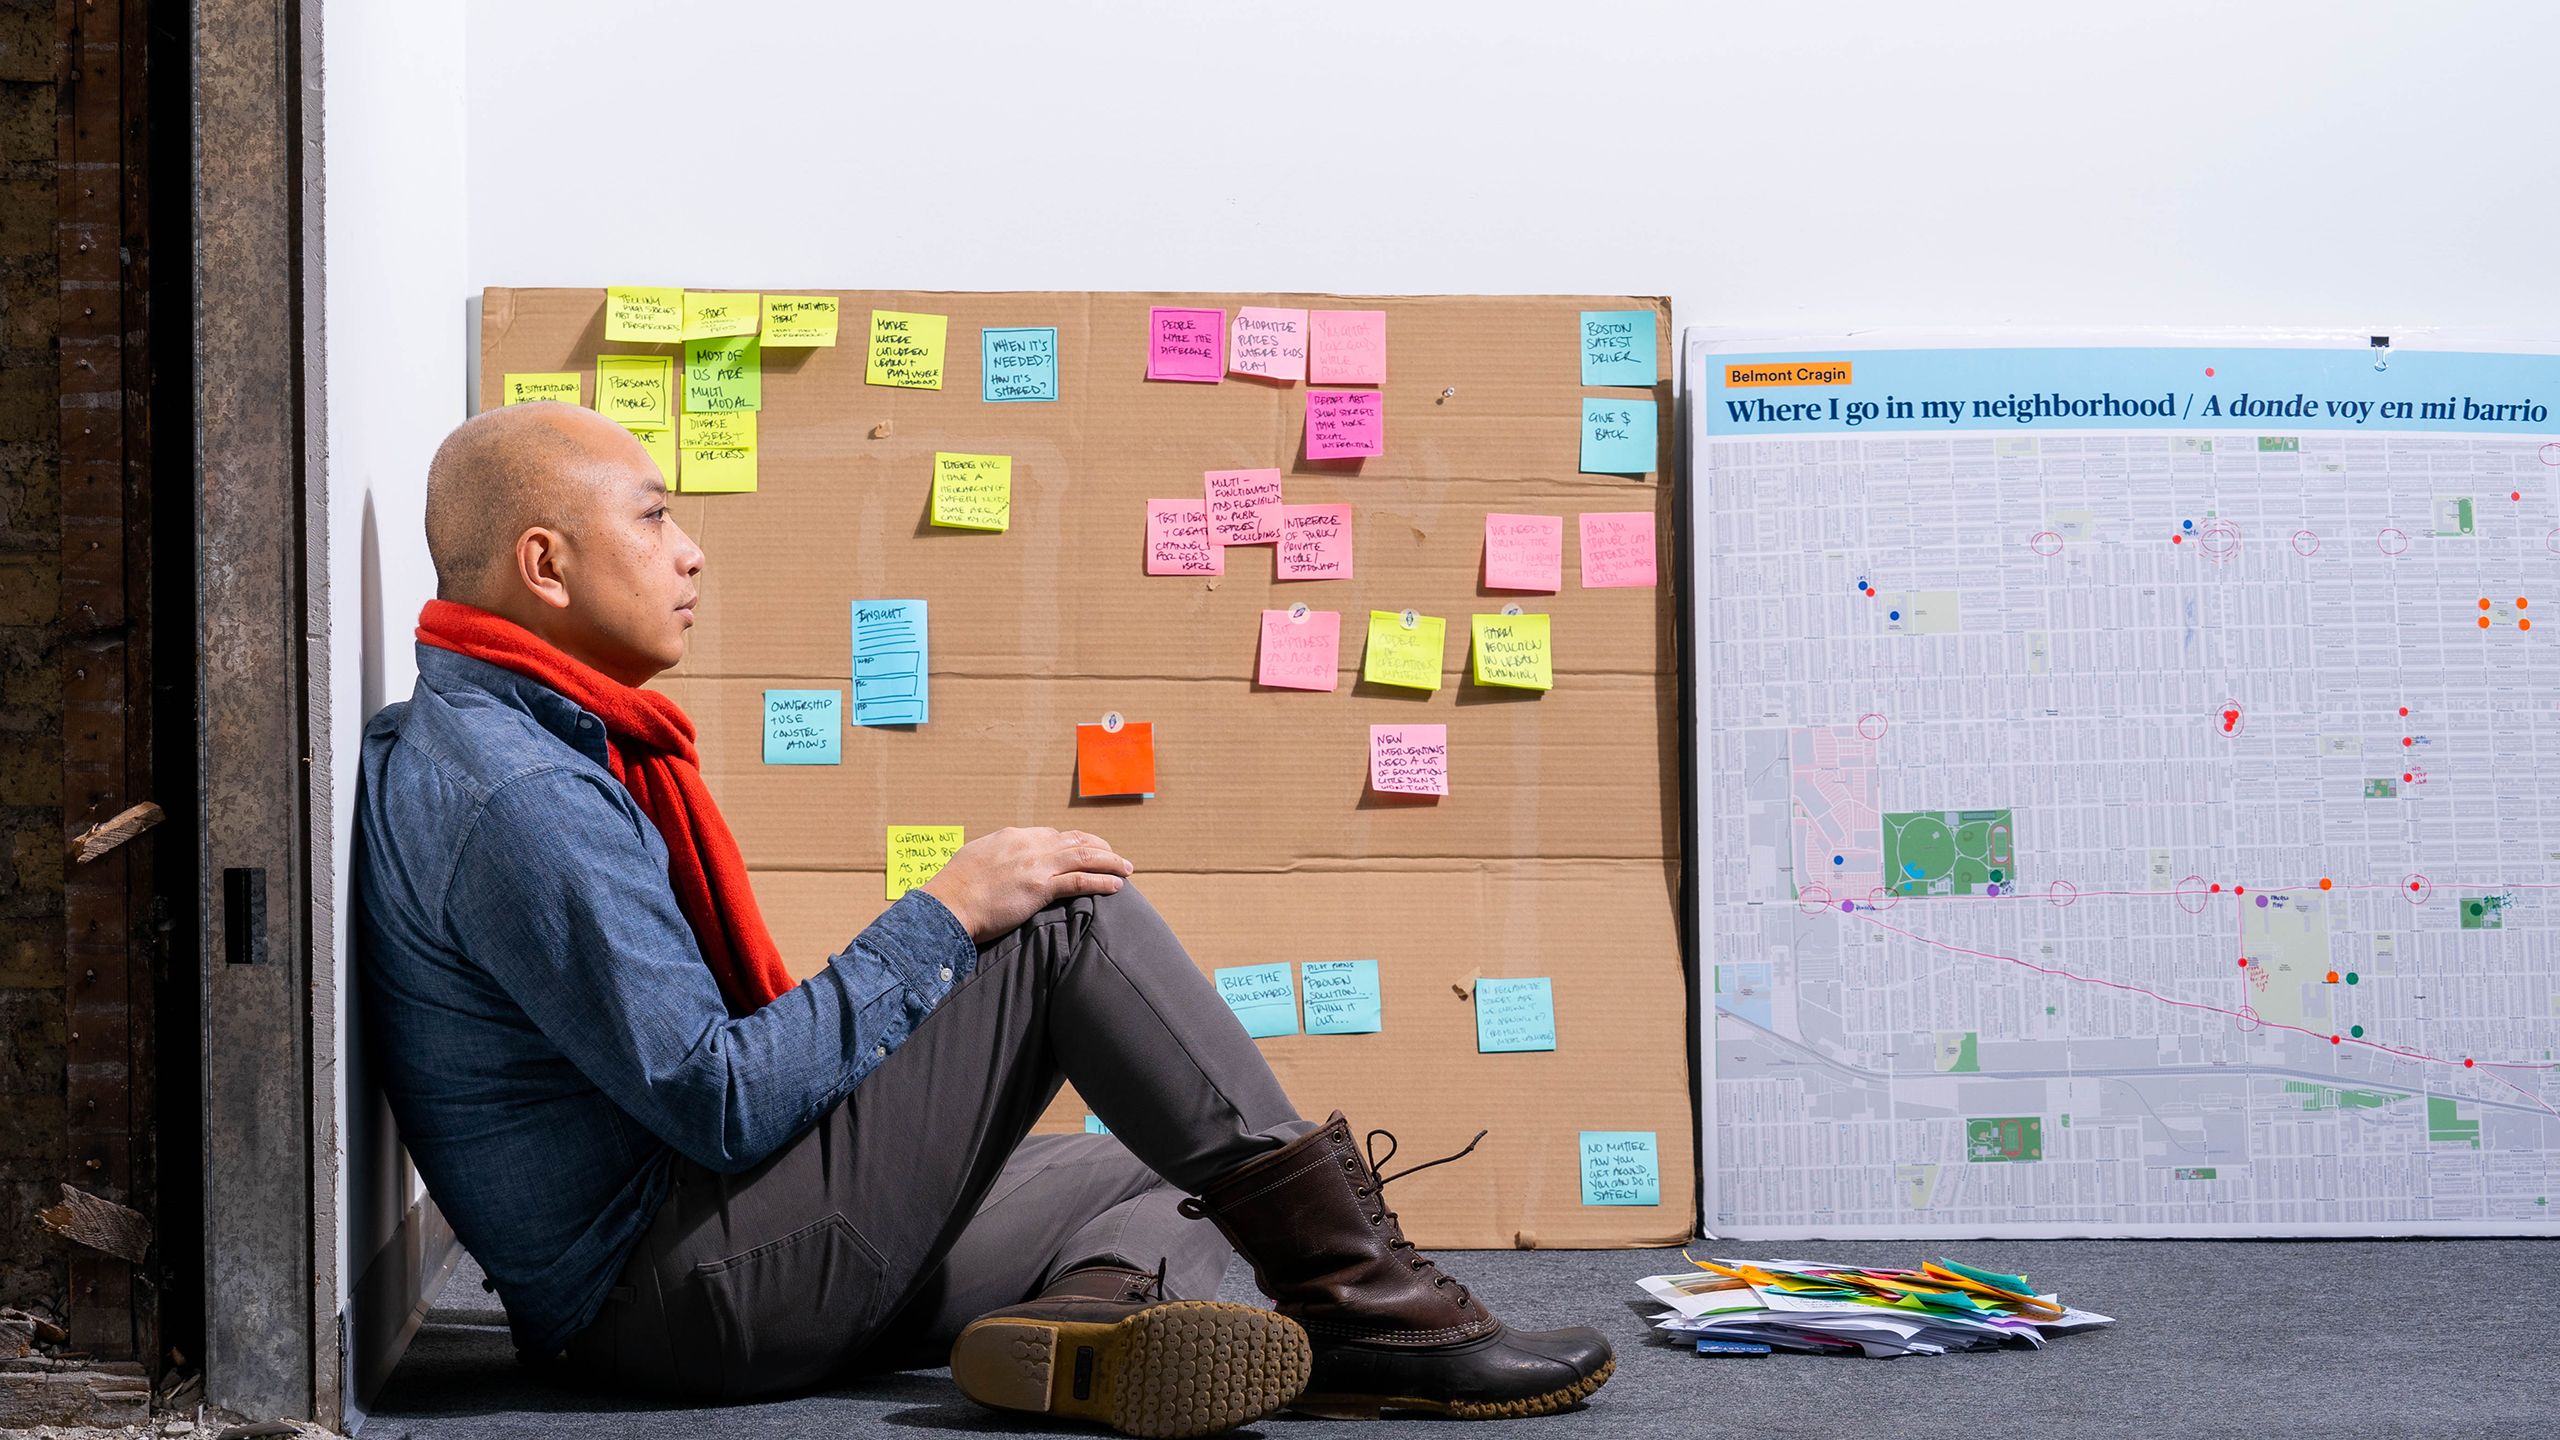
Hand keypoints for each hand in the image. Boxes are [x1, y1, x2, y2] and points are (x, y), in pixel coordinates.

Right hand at [919, 827, 1133, 942]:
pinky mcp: (1040, 887)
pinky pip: (1080, 881)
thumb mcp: (975, 859)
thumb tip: (999, 865)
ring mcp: (1036, 865)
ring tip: (1127, 869)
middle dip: (1100, 848)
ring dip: (1110, 862)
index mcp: (1012, 836)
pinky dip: (1102, 881)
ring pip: (1084, 857)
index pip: (1052, 835)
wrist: (947, 904)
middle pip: (1074, 841)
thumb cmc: (954, 889)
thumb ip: (995, 858)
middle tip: (1115, 856)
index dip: (1074, 842)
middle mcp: (1028, 844)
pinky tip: (1116, 885)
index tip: (1086, 849)